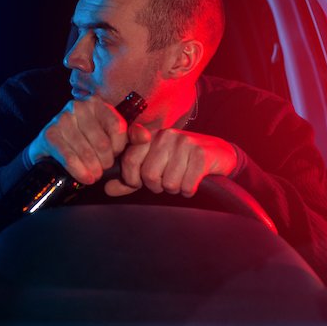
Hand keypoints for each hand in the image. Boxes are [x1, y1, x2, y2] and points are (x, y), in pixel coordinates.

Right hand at [27, 96, 127, 184]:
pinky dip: (80, 172)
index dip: (118, 149)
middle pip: (103, 144)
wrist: (51, 148)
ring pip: (87, 153)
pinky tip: (84, 177)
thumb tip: (145, 136)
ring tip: (94, 174)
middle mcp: (79, 107)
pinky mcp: (50, 134)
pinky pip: (70, 158)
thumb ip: (130, 137)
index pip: (117, 128)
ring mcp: (62, 119)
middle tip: (102, 168)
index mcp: (96, 104)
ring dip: (93, 170)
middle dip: (105, 162)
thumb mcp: (108, 136)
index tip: (113, 155)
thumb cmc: (84, 142)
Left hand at [105, 123, 237, 197]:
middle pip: (149, 175)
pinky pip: (186, 185)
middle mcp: (165, 136)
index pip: (129, 159)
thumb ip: (129, 179)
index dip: (132, 178)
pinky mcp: (200, 154)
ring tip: (182, 178)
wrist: (219, 154)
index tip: (139, 182)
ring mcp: (184, 143)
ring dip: (175, 188)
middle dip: (157, 186)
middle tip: (166, 181)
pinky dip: (189, 190)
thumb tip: (107, 189)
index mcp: (150, 137)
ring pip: (168, 182)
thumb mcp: (153, 167)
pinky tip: (194, 181)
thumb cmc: (181, 162)